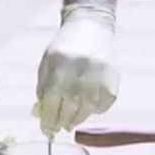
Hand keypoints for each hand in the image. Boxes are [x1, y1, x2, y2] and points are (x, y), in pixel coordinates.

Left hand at [34, 4, 118, 134]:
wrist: (92, 26)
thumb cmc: (65, 46)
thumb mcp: (48, 62)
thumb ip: (43, 88)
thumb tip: (42, 115)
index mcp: (61, 65)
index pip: (52, 101)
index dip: (47, 119)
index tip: (45, 128)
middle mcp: (81, 72)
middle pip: (70, 109)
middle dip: (61, 122)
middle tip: (58, 127)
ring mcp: (100, 78)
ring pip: (87, 111)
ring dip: (77, 120)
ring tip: (71, 121)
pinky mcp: (113, 82)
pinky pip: (102, 106)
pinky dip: (94, 111)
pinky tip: (87, 107)